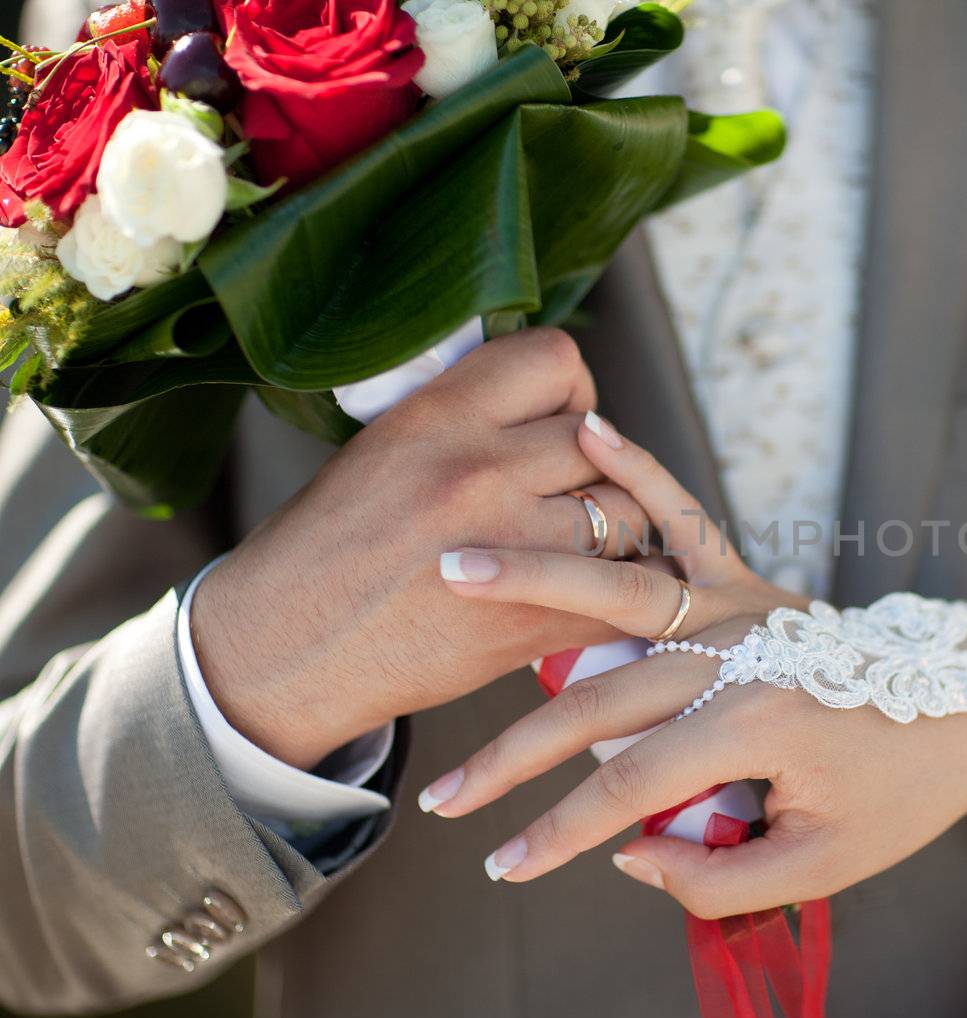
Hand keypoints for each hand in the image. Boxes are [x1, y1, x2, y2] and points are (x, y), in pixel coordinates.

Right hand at [192, 329, 649, 769]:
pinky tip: (590, 595)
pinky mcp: (534, 619)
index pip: (557, 360)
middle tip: (568, 495)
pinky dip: (618, 593)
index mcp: (436, 417)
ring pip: (628, 513)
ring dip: (617, 530)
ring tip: (584, 547)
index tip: (554, 425)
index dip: (570, 393)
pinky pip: (623, 588)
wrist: (283, 654)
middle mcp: (480, 472)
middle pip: (600, 443)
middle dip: (597, 467)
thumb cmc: (325, 551)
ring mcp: (514, 547)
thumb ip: (464, 420)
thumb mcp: (382, 448)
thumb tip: (542, 406)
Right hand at [419, 412, 966, 915]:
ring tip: (454, 563)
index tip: (500, 867)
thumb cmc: (900, 794)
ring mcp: (740, 605)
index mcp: (753, 725)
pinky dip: (638, 473)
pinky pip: (685, 518)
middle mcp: (736, 653)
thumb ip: (717, 875)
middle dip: (510, 756)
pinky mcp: (748, 579)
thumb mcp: (823, 866)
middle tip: (439, 796)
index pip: (625, 788)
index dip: (554, 834)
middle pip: (594, 701)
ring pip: (614, 591)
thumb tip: (623, 851)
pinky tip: (588, 433)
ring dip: (529, 579)